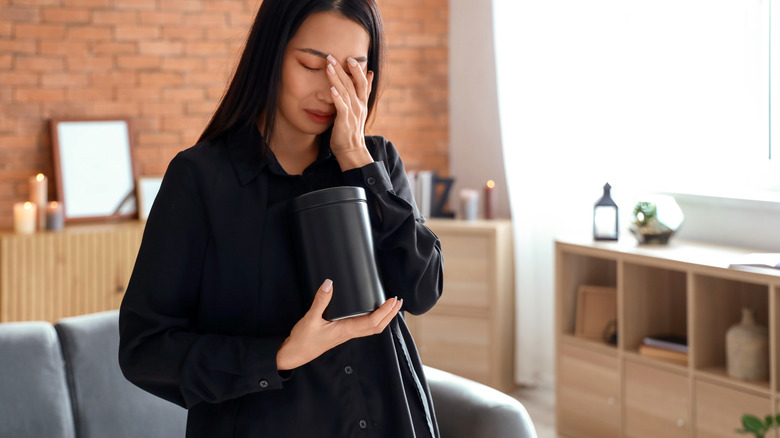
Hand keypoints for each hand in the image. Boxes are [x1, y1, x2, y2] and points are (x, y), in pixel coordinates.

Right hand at [276, 279, 401, 370]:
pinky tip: (373, 313)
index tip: (393, 300)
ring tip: (391, 306)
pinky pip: (364, 328)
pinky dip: (374, 320)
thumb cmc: (303, 340)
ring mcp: (347, 334)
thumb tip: (329, 283)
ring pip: (372, 328)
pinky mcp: (343, 334)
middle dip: (390, 315)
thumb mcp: (310, 318)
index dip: (385, 312)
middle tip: (399, 302)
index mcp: (345, 330)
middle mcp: (350, 333)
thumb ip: (320, 300)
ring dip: (384, 318)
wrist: (295, 354)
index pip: (372, 322)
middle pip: (377, 327)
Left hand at [326, 54, 374, 169]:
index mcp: (362, 102)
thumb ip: (364, 91)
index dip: (357, 69)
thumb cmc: (352, 129)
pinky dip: (337, 97)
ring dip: (336, 78)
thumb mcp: (360, 108)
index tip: (351, 57)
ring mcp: (352, 113)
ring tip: (328, 66)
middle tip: (332, 56)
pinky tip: (332, 89)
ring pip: (345, 91)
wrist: (352, 150)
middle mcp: (359, 105)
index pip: (362, 82)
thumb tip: (370, 74)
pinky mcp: (344, 121)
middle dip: (342, 69)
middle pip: (352, 83)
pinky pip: (341, 107)